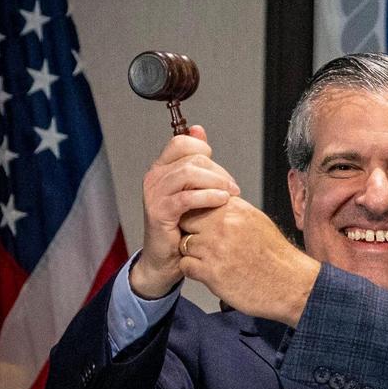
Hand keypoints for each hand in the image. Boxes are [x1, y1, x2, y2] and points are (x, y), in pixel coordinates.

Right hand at [130, 127, 240, 298]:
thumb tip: (199, 129)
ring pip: (189, 174)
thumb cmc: (183, 224)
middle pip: (191, 159)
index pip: (182, 142)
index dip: (204, 151)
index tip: (220, 171)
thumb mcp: (191, 189)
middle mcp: (155, 177)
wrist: (166, 259)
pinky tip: (222, 202)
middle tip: (233, 188)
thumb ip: (196, 161)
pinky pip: (187, 197)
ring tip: (230, 195)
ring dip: (216, 182)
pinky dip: (208, 197)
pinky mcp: (159, 212)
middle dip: (218, 172)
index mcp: (162, 168)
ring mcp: (154, 194)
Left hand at [178, 197, 320, 325]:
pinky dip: (193, 270)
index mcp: (235, 209)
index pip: (199, 201)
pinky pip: (185, 265)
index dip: (198, 215)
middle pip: (187, 221)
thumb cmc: (277, 256)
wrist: (291, 284)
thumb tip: (216, 205)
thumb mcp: (258, 221)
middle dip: (191, 232)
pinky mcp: (210, 272)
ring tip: (210, 260)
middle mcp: (223, 225)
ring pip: (183, 244)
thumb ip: (234, 212)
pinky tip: (209, 272)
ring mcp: (215, 248)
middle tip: (204, 244)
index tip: (203, 225)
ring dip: (192, 253)